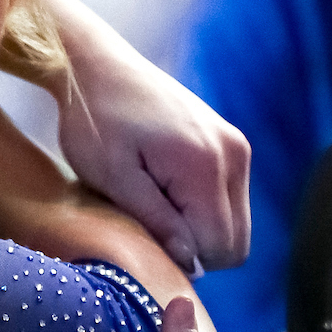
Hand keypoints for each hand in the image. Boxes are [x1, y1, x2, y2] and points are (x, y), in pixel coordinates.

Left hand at [55, 72, 249, 276]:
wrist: (98, 67)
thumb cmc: (94, 122)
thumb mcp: (114, 179)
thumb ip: (157, 222)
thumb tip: (192, 264)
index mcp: (205, 165)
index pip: (218, 249)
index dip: (181, 257)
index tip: (143, 234)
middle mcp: (233, 154)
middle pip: (236, 243)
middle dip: (195, 248)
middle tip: (148, 223)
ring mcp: (237, 146)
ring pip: (236, 225)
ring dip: (199, 228)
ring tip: (154, 201)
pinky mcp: (231, 143)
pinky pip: (230, 201)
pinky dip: (203, 209)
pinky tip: (165, 189)